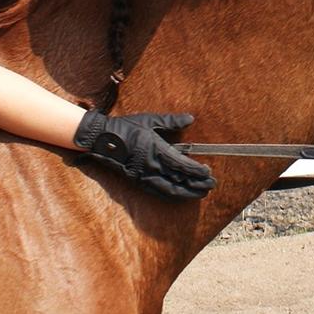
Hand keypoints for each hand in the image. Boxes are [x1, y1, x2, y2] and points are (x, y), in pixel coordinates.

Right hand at [73, 109, 215, 199]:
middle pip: (179, 179)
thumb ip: (171, 121)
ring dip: (188, 193)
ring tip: (201, 193)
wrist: (102, 139)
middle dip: (197, 184)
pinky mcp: (138, 181)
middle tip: (211, 186)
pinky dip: (172, 195)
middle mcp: (152, 166)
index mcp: (156, 149)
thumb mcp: (150, 120)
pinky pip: (158, 192)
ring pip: (170, 189)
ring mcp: (144, 176)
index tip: (208, 173)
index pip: (182, 164)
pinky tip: (180, 196)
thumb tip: (190, 118)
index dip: (196, 171)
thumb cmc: (126, 127)